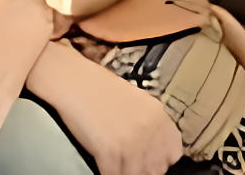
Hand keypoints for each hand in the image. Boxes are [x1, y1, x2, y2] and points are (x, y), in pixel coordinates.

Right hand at [52, 54, 182, 174]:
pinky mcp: (111, 155)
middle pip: (156, 169)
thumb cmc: (98, 87)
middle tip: (126, 158)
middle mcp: (151, 133)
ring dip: (124, 171)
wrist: (72, 79)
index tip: (147, 158)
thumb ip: (150, 126)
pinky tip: (101, 161)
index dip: (157, 158)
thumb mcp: (136, 101)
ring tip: (113, 161)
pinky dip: (107, 172)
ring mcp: (132, 145)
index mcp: (160, 118)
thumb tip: (154, 149)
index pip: (172, 154)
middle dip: (142, 167)